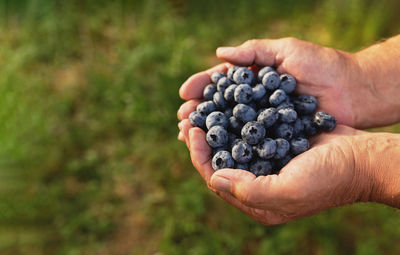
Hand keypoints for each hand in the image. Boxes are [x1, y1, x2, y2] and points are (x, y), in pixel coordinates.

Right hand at [178, 37, 387, 129]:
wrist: (354, 90)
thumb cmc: (322, 65)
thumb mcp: (287, 50)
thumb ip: (254, 51)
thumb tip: (219, 53)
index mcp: (255, 79)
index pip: (221, 84)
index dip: (201, 88)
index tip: (184, 94)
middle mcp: (256, 102)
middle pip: (220, 108)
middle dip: (199, 113)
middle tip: (181, 119)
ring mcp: (264, 121)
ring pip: (230, 127)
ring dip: (209, 132)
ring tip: (189, 135)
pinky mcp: (276, 139)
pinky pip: (249, 144)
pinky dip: (231, 148)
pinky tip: (216, 152)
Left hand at [183, 125, 378, 224]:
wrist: (361, 158)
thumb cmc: (329, 178)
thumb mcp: (289, 191)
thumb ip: (249, 190)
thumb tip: (213, 179)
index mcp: (257, 201)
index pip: (216, 180)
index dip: (199, 156)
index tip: (192, 131)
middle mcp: (258, 184)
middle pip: (219, 162)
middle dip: (202, 142)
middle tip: (187, 119)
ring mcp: (266, 164)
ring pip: (231, 147)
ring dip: (215, 129)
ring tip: (201, 110)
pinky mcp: (276, 145)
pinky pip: (248, 134)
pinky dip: (236, 121)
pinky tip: (227, 105)